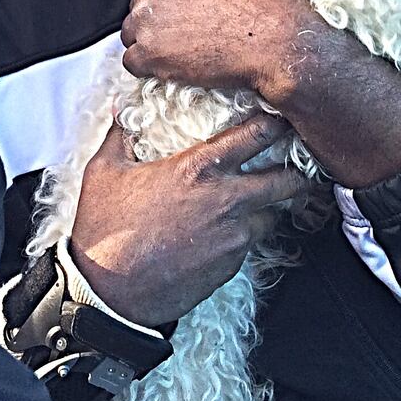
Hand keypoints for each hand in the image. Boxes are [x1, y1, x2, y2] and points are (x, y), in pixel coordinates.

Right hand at [68, 112, 305, 326]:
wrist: (110, 291)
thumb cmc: (107, 230)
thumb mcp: (105, 170)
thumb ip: (121, 134)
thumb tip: (122, 109)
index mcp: (198, 168)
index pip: (256, 136)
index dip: (275, 124)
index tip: (280, 119)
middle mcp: (226, 200)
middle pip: (287, 180)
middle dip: (296, 171)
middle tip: (293, 164)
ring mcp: (233, 236)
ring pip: (274, 214)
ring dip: (271, 206)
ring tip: (260, 200)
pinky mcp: (231, 265)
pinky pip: (251, 243)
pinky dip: (247, 234)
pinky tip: (228, 230)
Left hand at [122, 0, 400, 186]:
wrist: (275, 39)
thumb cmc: (261, 1)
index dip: (167, 1)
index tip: (186, 12)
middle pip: (138, 7)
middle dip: (159, 23)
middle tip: (191, 33)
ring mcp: (144, 18)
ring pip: (134, 35)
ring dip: (155, 46)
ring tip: (190, 50)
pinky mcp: (146, 53)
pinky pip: (134, 64)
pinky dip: (154, 70)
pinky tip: (182, 66)